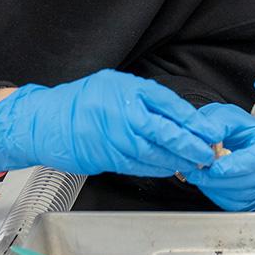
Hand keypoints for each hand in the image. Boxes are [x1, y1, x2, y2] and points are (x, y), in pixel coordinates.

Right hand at [0, 70, 217, 177]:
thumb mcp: (115, 85)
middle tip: (207, 153)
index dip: (192, 121)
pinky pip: (139, 165)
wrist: (45, 121)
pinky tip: (169, 169)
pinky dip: (157, 169)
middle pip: (166, 131)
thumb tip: (176, 115)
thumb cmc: (81, 102)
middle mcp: (124, 112)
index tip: (210, 131)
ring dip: (177, 161)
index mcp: (129, 90)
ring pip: (155, 153)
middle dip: (191, 145)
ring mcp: (115, 136)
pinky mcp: (107, 157)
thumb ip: (144, 98)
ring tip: (193, 164)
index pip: (170, 105)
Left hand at [182, 103, 254, 211]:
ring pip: (243, 196)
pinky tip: (209, 183)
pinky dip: (219, 196)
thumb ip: (217, 124)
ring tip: (200, 175)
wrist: (239, 138)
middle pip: (252, 180)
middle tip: (198, 172)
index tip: (214, 168)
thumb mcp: (226, 115)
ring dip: (217, 188)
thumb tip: (209, 138)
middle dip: (221, 180)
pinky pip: (238, 205)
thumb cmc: (237, 127)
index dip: (236, 165)